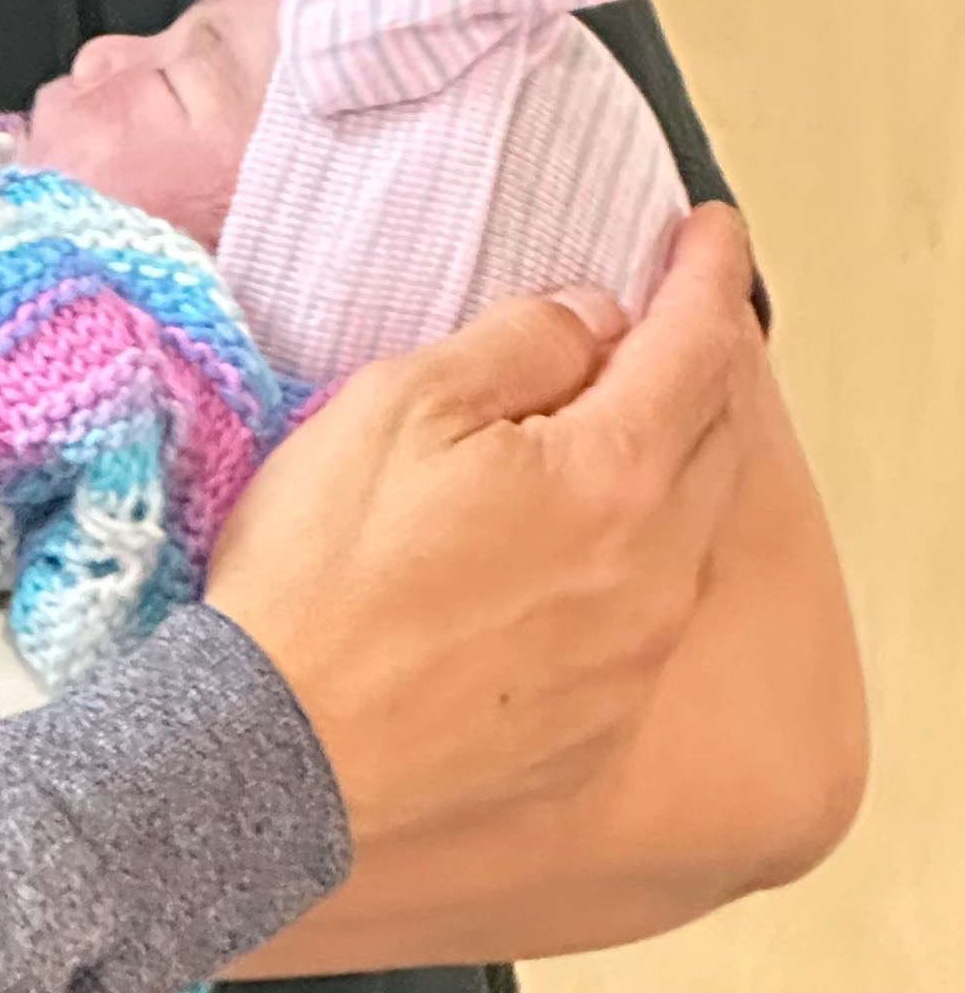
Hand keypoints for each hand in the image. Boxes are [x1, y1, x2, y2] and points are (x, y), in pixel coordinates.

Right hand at [206, 202, 762, 861]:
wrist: (278, 759)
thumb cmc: (321, 576)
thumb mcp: (400, 405)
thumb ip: (517, 345)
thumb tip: (589, 322)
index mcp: (612, 477)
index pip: (696, 347)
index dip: (707, 275)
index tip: (712, 233)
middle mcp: (650, 572)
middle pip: (713, 441)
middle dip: (701, 366)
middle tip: (673, 318)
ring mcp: (629, 658)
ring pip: (685, 533)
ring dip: (667, 465)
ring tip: (610, 431)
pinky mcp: (594, 725)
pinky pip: (645, 616)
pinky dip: (631, 558)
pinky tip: (567, 554)